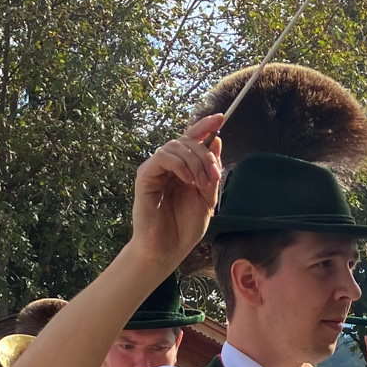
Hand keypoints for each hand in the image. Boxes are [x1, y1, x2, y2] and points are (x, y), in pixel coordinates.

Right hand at [132, 113, 223, 264]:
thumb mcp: (208, 197)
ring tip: (202, 184)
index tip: (221, 117)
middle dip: (205, 154)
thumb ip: (211, 171)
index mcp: (184, 167)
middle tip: (214, 176)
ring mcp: (156, 169)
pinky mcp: (145, 176)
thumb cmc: (185, 227)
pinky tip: (188, 180)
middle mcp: (169, 164)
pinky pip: (163, 157)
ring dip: (195, 161)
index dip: (206, 125)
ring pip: (176, 146)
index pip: (193, 138)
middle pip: (187, 140)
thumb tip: (216, 140)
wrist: (168, 249)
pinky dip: (180, 164)